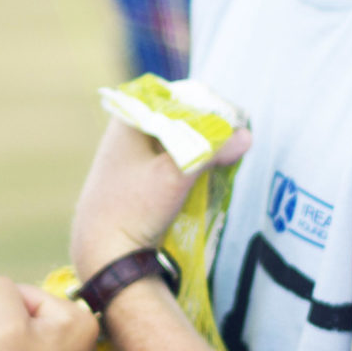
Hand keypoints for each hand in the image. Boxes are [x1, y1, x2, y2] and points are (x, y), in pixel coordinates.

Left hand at [70, 120, 250, 281]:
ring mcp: (132, 154)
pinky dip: (192, 162)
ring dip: (202, 147)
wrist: (104, 253)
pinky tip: (208, 173)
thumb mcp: (176, 175)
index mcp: (130, 118)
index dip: (210, 107)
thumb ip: (212, 151)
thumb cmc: (133, 208)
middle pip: (180, 118)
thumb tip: (246, 136)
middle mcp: (129, 130)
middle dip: (208, 129)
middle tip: (235, 141)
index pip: (179, 97)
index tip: (236, 122)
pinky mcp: (139, 177)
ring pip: (178, 139)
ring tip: (226, 155)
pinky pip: (172, 159)